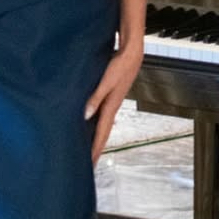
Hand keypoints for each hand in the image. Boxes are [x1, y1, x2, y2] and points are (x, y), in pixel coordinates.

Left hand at [84, 45, 143, 165]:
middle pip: (102, 134)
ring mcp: (111, 103)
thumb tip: (85, 115)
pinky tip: (90, 124)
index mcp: (111, 107)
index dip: (95, 149)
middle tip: (89, 164)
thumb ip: (95, 97)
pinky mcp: (110, 96)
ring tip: (89, 149)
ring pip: (102, 125)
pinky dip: (96, 124)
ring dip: (96, 138)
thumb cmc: (120, 65)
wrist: (132, 54)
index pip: (101, 134)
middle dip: (96, 149)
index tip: (90, 164)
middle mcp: (112, 108)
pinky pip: (102, 116)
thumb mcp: (106, 81)